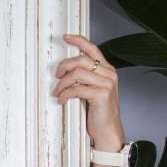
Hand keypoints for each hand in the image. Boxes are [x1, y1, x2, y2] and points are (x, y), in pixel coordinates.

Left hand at [53, 34, 125, 150]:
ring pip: (77, 73)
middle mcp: (109, 74)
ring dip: (62, 83)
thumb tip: (66, 69)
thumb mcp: (94, 89)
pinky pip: (76, 89)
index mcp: (107, 70)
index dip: (78, 41)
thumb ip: (86, 77)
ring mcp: (107, 84)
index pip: (93, 49)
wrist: (108, 129)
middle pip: (81, 60)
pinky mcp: (102, 95)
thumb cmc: (98, 110)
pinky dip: (65, 94)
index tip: (65, 37)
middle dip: (63, 66)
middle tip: (56, 76)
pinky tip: (61, 100)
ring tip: (57, 91)